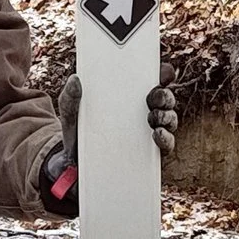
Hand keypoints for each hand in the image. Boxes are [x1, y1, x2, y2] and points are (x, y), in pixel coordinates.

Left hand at [41, 72, 177, 211]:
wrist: (74, 167)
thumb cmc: (77, 135)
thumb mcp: (70, 114)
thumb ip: (70, 98)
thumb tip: (75, 79)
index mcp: (126, 97)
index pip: (150, 81)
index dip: (162, 73)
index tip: (163, 71)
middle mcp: (141, 112)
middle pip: (164, 99)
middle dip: (164, 95)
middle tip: (153, 97)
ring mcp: (147, 133)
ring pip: (169, 119)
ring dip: (167, 115)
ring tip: (154, 117)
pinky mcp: (149, 154)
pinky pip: (165, 145)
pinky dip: (165, 138)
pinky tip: (157, 134)